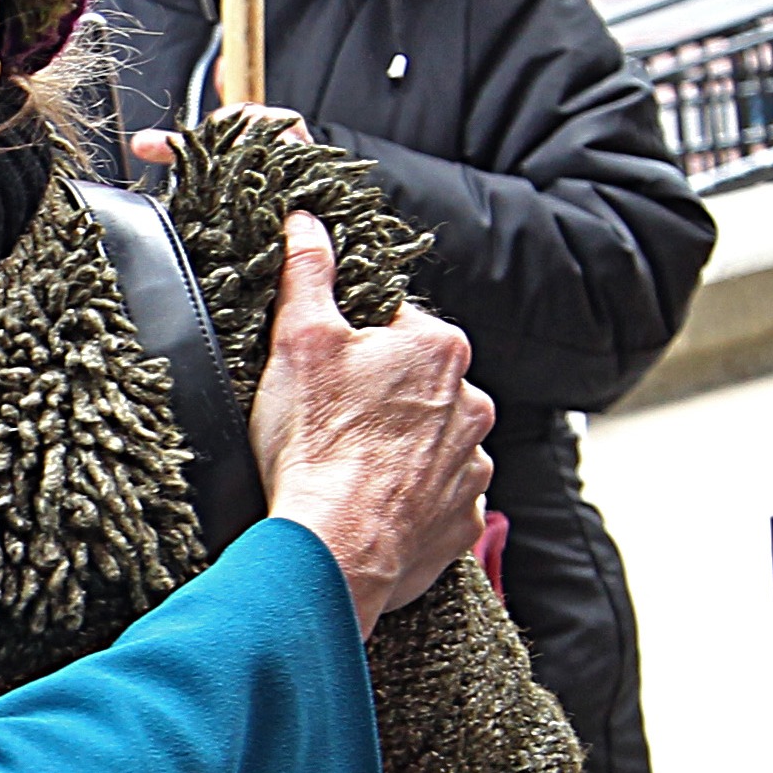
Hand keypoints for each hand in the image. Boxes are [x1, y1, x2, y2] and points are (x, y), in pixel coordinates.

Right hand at [246, 212, 491, 632]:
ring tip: (347, 469)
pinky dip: (408, 501)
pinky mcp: (464, 519)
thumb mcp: (299, 340)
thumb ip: (308, 274)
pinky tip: (369, 505)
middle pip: (417, 385)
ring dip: (397, 450)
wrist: (334, 548)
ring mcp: (473, 465)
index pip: (396, 326)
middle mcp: (472, 403)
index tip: (325, 373)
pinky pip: (438, 498)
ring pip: (431, 442)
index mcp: (439, 348)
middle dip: (380, 398)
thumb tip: (308, 223)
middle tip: (329, 423)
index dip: (353, 346)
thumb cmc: (317, 444)